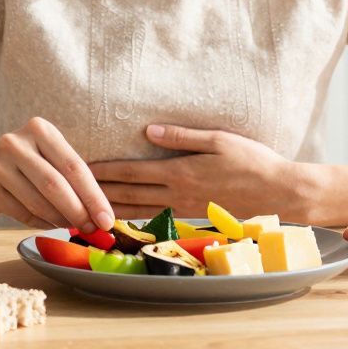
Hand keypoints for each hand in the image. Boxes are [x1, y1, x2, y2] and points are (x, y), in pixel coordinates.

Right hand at [0, 117, 113, 232]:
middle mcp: (15, 143)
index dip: (94, 196)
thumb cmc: (28, 164)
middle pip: (55, 185)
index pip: (74, 166)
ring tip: (72, 226)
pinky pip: (22, 214)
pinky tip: (51, 225)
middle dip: (79, 212)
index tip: (107, 219)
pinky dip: (41, 224)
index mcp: (39, 129)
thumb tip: (102, 214)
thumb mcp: (49, 157)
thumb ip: (73, 179)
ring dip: (60, 220)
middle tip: (93, 230)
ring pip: (38, 203)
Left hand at [88, 124, 293, 219]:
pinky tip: (119, 217)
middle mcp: (176, 195)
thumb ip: (182, 136)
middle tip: (67, 192)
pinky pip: (153, 219)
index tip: (77, 167)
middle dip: (95, 193)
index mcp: (179, 172)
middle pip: (126, 194)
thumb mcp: (219, 140)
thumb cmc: (254, 162)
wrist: (280, 195)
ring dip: (108, 210)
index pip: (130, 172)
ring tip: (83, 209)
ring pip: (136, 212)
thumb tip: (147, 130)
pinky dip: (131, 219)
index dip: (101, 171)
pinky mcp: (191, 218)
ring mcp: (183, 210)